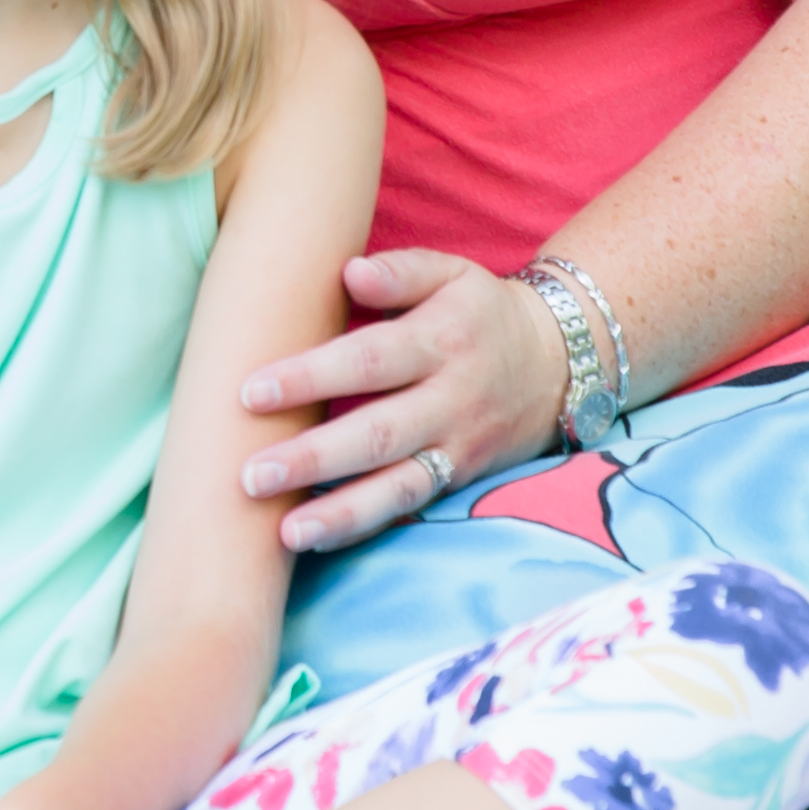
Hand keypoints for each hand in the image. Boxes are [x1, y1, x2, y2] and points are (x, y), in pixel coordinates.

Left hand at [238, 248, 572, 556]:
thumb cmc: (480, 313)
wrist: (559, 363)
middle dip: (313, 458)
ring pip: (399, 486)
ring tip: (284, 531)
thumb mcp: (452, 274)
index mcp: (443, 339)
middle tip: (249, 475)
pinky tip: (314, 537)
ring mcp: (459, 446)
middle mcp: (453, 399)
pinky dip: (364, 525)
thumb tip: (349, 272)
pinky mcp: (460, 479)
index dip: (312, 377)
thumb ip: (401, 271)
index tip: (250, 391)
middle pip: (378, 434)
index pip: (370, 361)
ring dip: (339, 512)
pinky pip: (410, 506)